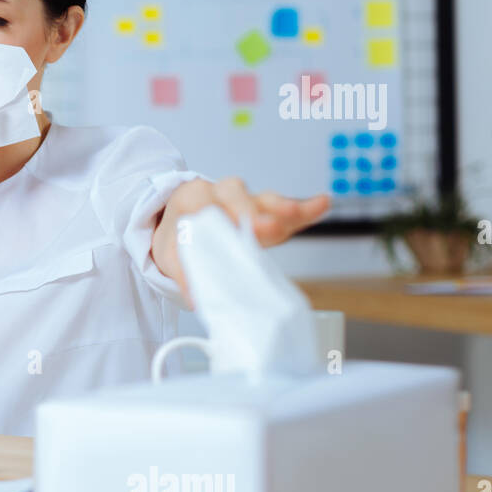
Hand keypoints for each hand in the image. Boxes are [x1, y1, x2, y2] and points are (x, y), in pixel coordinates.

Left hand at [151, 177, 330, 304]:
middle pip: (236, 198)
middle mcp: (219, 192)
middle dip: (250, 213)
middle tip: (263, 228)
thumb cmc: (179, 235)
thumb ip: (183, 274)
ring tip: (295, 214)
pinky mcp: (264, 209)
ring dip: (280, 208)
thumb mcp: (169, 253)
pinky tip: (321, 204)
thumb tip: (195, 299)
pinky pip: (284, 207)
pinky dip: (302, 208)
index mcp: (191, 198)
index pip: (202, 204)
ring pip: (263, 200)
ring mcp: (245, 199)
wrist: (183, 221)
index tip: (227, 230)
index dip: (216, 216)